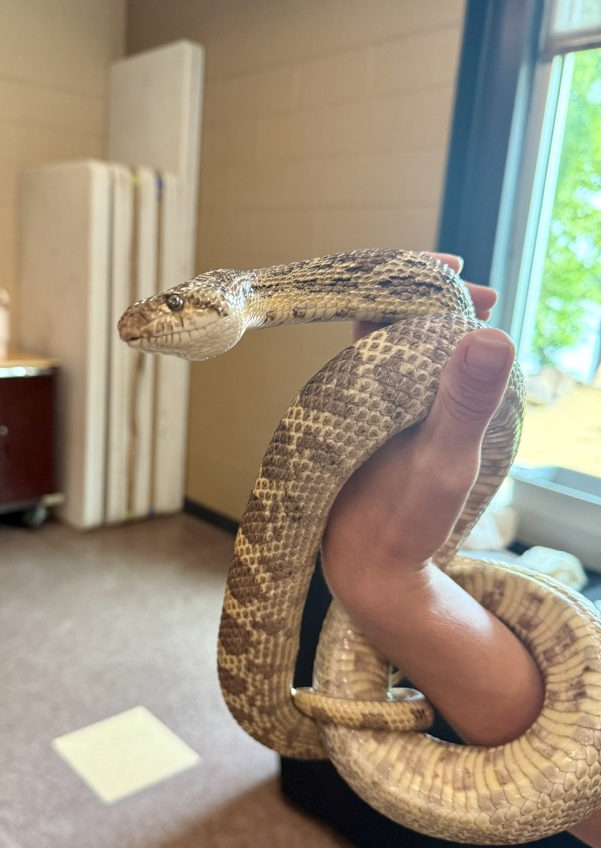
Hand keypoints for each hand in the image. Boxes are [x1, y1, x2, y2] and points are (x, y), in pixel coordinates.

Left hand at [321, 252, 543, 746]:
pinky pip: (407, 380)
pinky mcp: (384, 431)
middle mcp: (357, 391)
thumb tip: (489, 334)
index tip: (459, 272)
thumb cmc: (402, 522)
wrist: (371, 575)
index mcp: (359, 385)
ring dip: (438, 332)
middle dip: (438, 302)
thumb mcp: (443, 462)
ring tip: (481, 325)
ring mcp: (371, 410)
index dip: (415, 281)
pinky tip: (463, 373)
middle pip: (392, 323)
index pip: (377, 306)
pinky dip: (436, 364)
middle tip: (487, 301)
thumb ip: (464, 402)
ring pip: (400, 351)